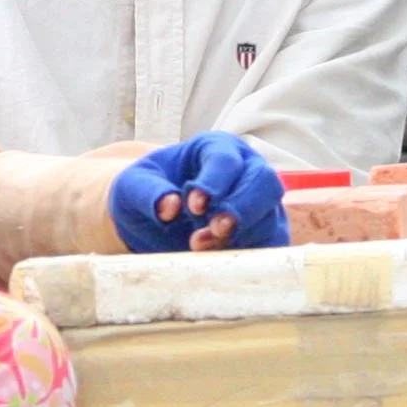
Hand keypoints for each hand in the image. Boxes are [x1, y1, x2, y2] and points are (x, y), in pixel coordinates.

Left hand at [109, 134, 288, 254]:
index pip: (226, 160)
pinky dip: (252, 253)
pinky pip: (273, 243)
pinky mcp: (265, 231)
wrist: (152, 221)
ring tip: (200, 245)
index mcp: (216, 148)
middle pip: (264, 182)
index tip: (193, 206)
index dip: (213, 183)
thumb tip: (170, 207)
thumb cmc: (147, 193)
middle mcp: (246, 169)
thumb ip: (147, 192)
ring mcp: (260, 201)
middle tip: (214, 230)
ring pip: (270, 215)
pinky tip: (222, 258)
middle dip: (241, 208)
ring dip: (241, 235)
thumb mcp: (133, 186)